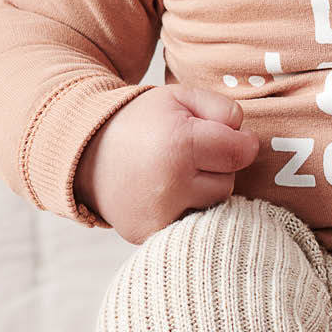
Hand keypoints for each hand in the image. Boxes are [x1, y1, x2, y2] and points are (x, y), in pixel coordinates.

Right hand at [73, 84, 259, 243]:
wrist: (84, 150)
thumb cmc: (141, 120)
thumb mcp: (180, 97)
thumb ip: (223, 109)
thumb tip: (246, 139)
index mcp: (180, 145)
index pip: (241, 153)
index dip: (242, 142)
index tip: (233, 138)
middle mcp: (169, 186)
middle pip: (228, 182)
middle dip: (218, 167)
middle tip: (191, 153)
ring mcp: (157, 215)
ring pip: (211, 206)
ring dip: (203, 190)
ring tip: (176, 172)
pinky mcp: (147, 234)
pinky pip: (188, 223)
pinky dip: (184, 208)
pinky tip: (166, 192)